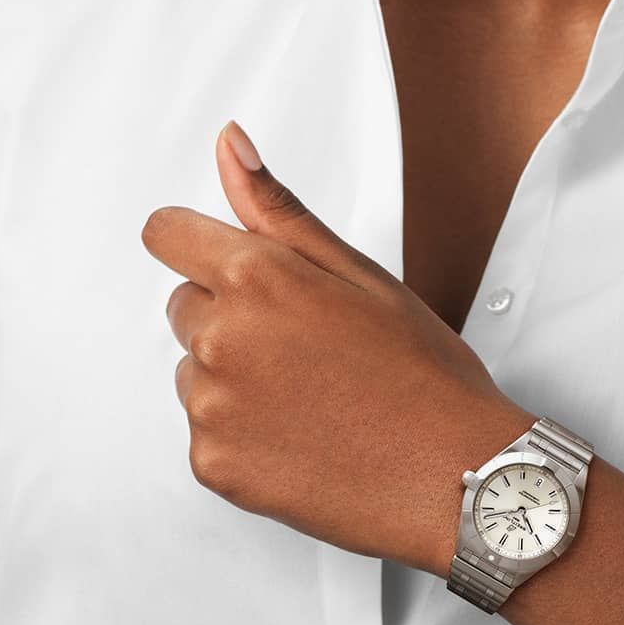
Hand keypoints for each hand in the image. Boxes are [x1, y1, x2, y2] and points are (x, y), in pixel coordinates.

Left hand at [142, 121, 534, 575]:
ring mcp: (213, 408)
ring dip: (236, 382)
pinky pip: (207, 436)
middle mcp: (221, 339)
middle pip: (186, 310)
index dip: (203, 249)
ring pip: (196, 376)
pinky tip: (304, 442)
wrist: (455, 478)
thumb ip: (281, 212)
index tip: (235, 274)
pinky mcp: (214, 465)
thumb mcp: (364, 278)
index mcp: (258, 279)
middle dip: (232, 320)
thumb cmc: (427, 380)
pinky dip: (243, 439)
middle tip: (308, 353)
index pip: (168, 236)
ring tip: (314, 403)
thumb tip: (230, 146)